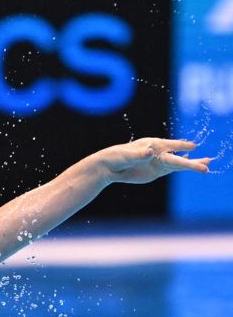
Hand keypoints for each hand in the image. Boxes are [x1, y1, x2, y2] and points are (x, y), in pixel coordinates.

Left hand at [97, 137, 211, 183]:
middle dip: (192, 161)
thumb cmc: (116, 157)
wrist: (109, 167)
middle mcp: (158, 153)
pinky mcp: (156, 171)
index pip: (170, 147)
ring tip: (207, 164)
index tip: (193, 146)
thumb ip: (139, 155)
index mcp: (152, 145)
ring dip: (192, 164)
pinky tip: (192, 164)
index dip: (181, 146)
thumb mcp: (127, 156)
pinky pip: (172, 169)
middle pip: (178, 157)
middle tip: (207, 162)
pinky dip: (182, 167)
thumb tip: (150, 151)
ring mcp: (158, 162)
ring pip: (178, 163)